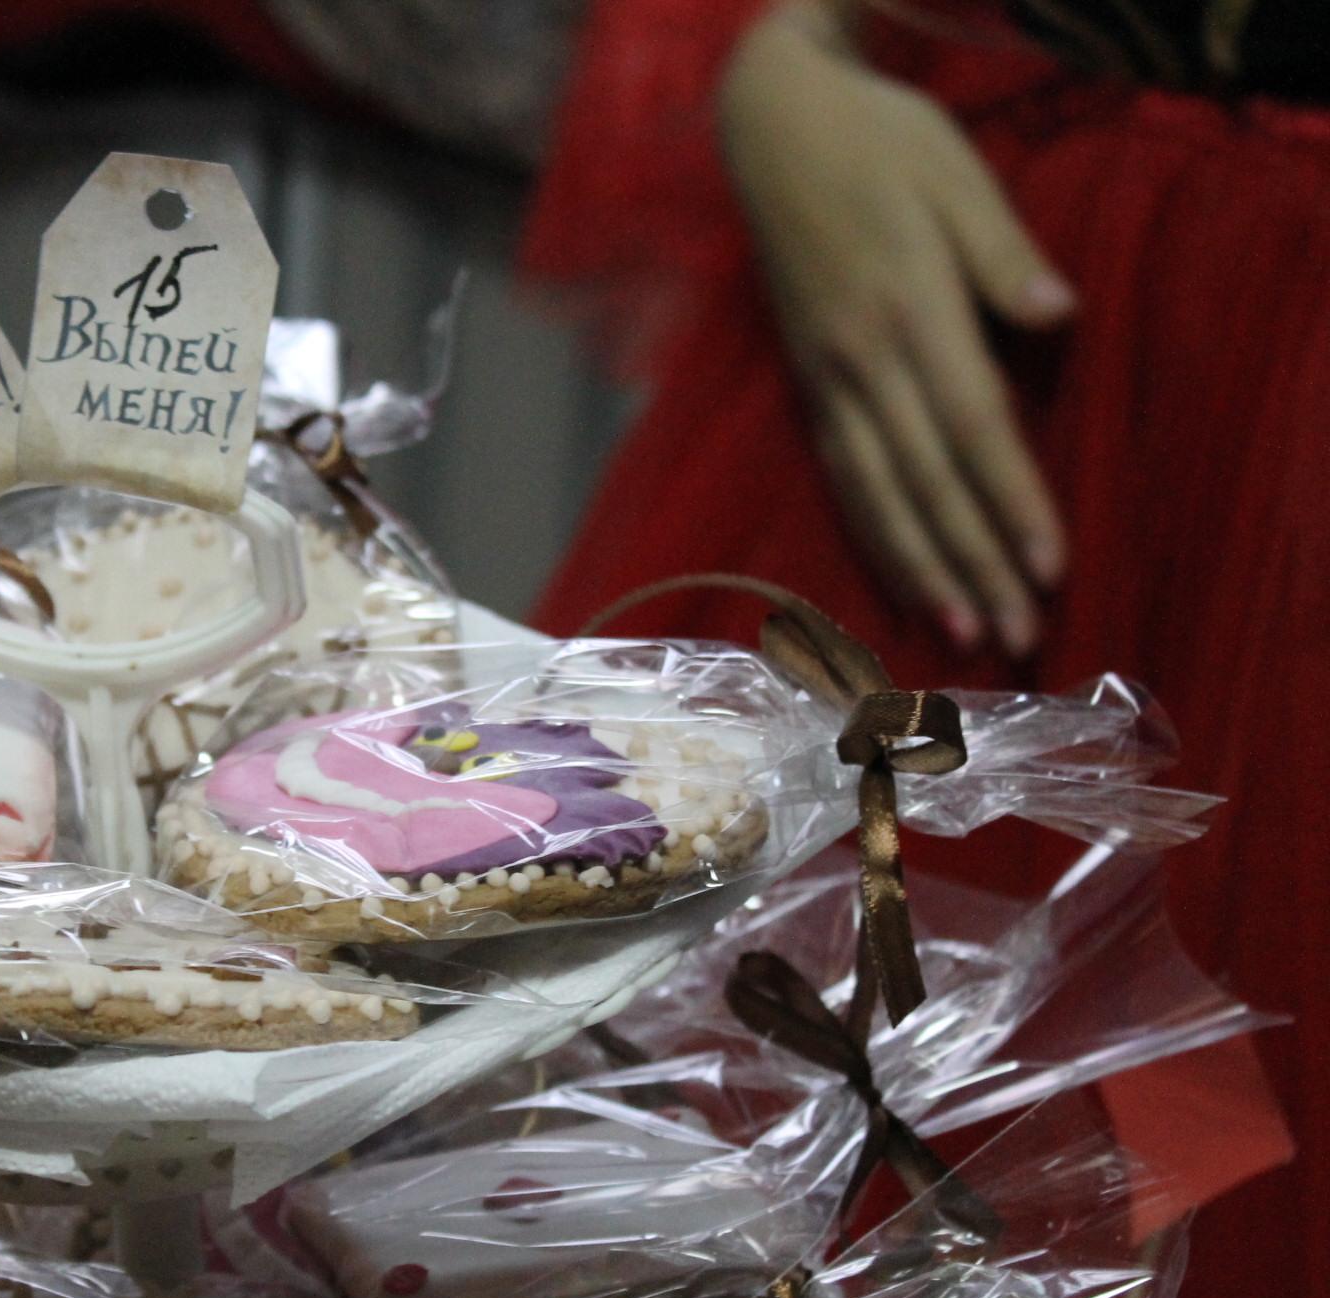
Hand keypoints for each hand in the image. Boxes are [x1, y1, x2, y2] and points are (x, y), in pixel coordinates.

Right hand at [719, 0, 1071, 653]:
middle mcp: (862, 358)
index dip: (1011, 501)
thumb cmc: (880, 139)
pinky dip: (874, 531)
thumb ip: (1000, 253)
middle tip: (1015, 636)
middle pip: (927, 479)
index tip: (1048, 566)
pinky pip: (843, 472)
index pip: (972, 425)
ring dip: (921, 567)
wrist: (773, 126)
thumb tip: (1059, 314)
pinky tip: (903, 575)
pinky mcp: (809, 380)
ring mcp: (828, 376)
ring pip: (877, 490)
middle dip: (973, 561)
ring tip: (962, 629)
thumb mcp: (953, 173)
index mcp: (907, 308)